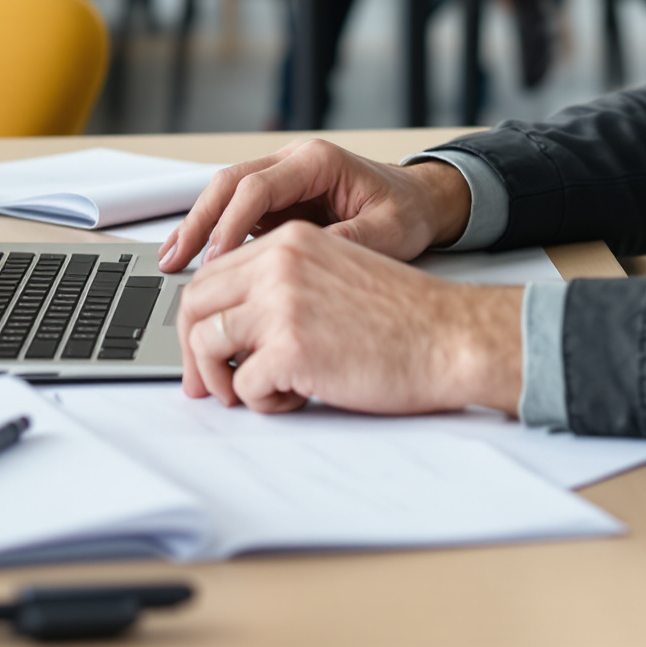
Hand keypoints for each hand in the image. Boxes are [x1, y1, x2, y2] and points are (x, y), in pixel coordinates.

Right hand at [158, 138, 472, 271]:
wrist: (420, 202)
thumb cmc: (406, 212)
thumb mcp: (387, 232)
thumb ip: (344, 242)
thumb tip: (297, 265)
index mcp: (317, 160)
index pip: (258, 186)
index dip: (231, 223)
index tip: (215, 259)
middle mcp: (292, 162)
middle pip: (229, 183)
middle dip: (198, 221)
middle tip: (174, 259)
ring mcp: (281, 178)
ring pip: (225, 194)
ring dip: (197, 226)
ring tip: (171, 260)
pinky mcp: (276, 200)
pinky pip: (236, 211)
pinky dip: (213, 234)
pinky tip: (194, 259)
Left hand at [177, 221, 522, 414]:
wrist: (452, 338)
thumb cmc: (405, 319)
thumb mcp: (335, 275)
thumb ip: (284, 287)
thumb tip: (231, 328)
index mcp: (290, 242)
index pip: (212, 274)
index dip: (197, 319)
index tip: (201, 351)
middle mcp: (279, 264)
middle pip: (193, 306)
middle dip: (193, 353)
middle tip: (209, 387)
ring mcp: (282, 304)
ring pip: (205, 344)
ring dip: (227, 382)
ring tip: (263, 394)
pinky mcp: (291, 348)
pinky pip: (244, 386)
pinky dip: (264, 404)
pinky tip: (300, 398)